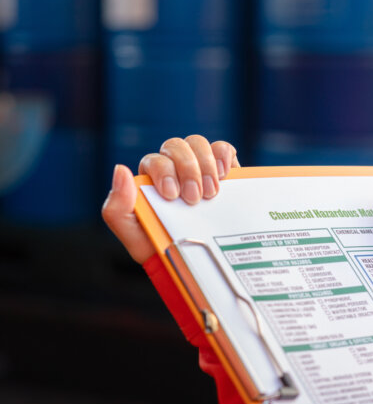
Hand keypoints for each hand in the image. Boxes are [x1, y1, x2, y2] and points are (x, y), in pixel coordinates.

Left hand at [102, 136, 239, 263]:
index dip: (164, 171)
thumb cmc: (160, 245)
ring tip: (211, 193)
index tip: (172, 195)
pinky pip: (222, 149)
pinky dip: (223, 156)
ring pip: (198, 143)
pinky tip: (224, 174)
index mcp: (151, 177)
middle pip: (177, 146)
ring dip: (205, 164)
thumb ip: (117, 206)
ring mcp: (199, 166)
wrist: (192, 260)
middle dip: (187, 169)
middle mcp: (174, 166)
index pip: (155, 160)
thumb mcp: (132, 233)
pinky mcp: (222, 171)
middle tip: (194, 198)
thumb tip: (120, 170)